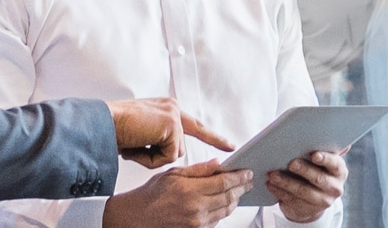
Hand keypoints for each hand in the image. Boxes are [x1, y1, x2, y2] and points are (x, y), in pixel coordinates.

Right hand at [102, 159, 251, 227]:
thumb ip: (198, 169)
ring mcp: (198, 222)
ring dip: (236, 199)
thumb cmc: (152, 194)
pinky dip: (225, 210)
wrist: (138, 217)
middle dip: (242, 187)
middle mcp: (196, 208)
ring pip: (226, 210)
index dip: (239, 176)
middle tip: (248, 180)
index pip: (223, 182)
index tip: (246, 171)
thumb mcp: (173, 173)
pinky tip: (226, 202)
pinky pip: (218, 220)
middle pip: (229, 197)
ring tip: (240, 190)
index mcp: (190, 190)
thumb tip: (218, 164)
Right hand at [106, 98, 234, 167]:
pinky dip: (150, 159)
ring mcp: (172, 115)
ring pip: (174, 153)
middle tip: (221, 148)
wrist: (103, 123)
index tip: (229, 145)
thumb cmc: (114, 130)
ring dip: (153, 158)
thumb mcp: (141, 134)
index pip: (192, 125)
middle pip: (181, 145)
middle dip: (186, 151)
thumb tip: (173, 153)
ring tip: (135, 146)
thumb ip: (159, 139)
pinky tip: (138, 146)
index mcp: (165, 108)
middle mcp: (171, 108)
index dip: (211, 136)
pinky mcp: (171, 125)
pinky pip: (168, 156)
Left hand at [266, 149, 348, 222]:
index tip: (314, 155)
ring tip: (272, 174)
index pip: (335, 164)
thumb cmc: (313, 168)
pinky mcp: (308, 210)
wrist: (312, 198)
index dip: (325, 159)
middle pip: (318, 178)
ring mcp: (323, 201)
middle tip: (290, 163)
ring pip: (303, 191)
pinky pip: (292, 201)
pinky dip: (279, 192)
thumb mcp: (319, 159)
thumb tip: (329, 134)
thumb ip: (321, 146)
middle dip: (303, 170)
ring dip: (286, 182)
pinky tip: (270, 185)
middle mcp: (335, 187)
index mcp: (339, 170)